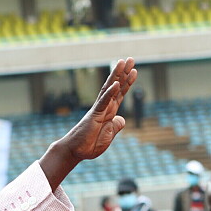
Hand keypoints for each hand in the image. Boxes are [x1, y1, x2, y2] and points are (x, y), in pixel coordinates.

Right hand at [40, 58, 136, 186]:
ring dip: (117, 76)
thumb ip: (115, 127)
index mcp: (109, 113)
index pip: (120, 94)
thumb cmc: (90, 145)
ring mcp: (99, 110)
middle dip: (124, 73)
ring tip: (123, 62)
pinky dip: (110, 93)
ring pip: (109, 89)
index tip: (134, 71)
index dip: (127, 83)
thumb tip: (121, 119)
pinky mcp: (94, 115)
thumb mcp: (108, 136)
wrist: (76, 152)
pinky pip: (103, 102)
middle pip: (116, 87)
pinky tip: (117, 84)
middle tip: (131, 59)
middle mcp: (104, 108)